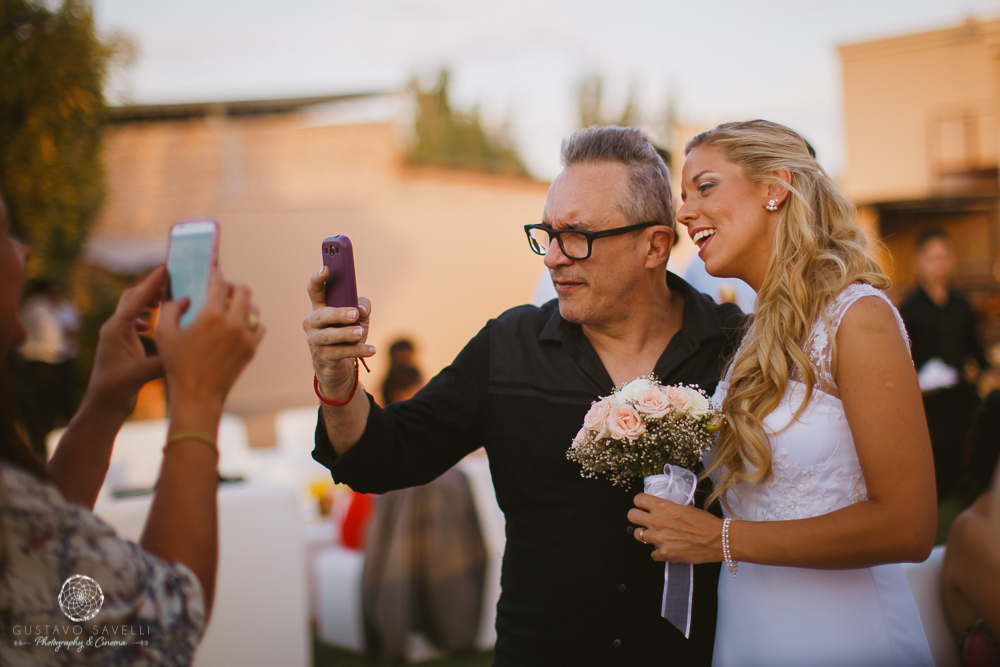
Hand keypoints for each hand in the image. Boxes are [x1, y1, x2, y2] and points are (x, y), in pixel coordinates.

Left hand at [82, 266, 167, 419]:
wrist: (103, 405)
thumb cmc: (116, 389)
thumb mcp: (143, 373)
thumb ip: (165, 359)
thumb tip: (188, 348)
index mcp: (116, 329)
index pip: (136, 298)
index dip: (152, 283)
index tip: (166, 268)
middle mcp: (114, 328)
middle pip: (131, 297)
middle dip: (150, 288)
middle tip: (171, 282)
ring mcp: (117, 335)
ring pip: (132, 308)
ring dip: (148, 301)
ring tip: (166, 300)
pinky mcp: (122, 344)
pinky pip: (133, 320)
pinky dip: (145, 316)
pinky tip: (154, 325)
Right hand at [155, 271, 263, 413]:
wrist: (198, 395)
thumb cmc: (177, 365)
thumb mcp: (164, 334)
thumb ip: (171, 309)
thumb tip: (184, 298)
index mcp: (211, 316)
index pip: (220, 283)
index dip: (216, 274)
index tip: (213, 271)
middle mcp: (233, 323)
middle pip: (244, 290)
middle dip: (233, 286)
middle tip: (223, 290)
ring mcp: (246, 337)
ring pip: (254, 308)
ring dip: (243, 304)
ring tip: (231, 308)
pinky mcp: (252, 349)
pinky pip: (260, 327)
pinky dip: (251, 322)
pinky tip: (239, 324)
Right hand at [303, 265, 375, 400]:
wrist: (339, 367)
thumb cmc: (348, 336)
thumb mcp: (358, 319)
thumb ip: (362, 307)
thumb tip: (361, 309)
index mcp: (320, 307)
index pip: (314, 290)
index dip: (318, 279)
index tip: (326, 269)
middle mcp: (312, 323)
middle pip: (322, 315)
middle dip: (338, 313)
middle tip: (354, 313)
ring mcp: (314, 341)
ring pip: (329, 336)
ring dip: (346, 333)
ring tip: (360, 332)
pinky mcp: (322, 357)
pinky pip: (340, 352)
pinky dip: (358, 350)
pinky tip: (372, 349)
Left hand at [628, 493, 722, 563]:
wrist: (718, 540)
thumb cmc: (705, 523)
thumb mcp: (684, 508)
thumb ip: (668, 508)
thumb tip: (661, 510)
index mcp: (663, 507)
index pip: (638, 500)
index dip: (640, 502)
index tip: (643, 506)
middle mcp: (657, 521)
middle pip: (631, 516)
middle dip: (636, 517)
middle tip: (643, 520)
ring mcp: (659, 539)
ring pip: (638, 535)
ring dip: (646, 535)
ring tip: (657, 535)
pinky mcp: (664, 554)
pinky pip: (652, 553)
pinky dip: (658, 552)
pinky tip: (667, 548)